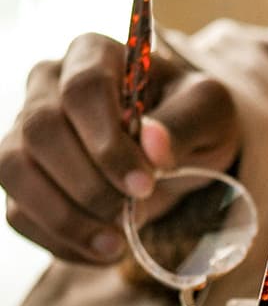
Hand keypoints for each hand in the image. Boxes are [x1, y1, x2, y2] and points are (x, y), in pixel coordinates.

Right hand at [0, 32, 239, 263]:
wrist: (178, 146)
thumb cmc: (191, 118)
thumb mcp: (210, 112)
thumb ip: (185, 122)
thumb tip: (153, 145)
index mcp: (95, 55)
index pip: (82, 90)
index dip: (108, 143)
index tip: (144, 184)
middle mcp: (47, 84)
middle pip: (41, 131)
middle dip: (89, 184)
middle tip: (135, 213)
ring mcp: (25, 129)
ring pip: (13, 169)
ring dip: (63, 217)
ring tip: (114, 244)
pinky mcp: (23, 175)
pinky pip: (17, 210)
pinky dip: (56, 238)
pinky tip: (100, 250)